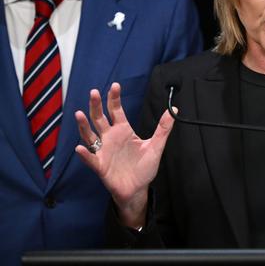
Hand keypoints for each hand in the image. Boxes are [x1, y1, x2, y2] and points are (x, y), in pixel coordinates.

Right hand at [74, 82, 174, 226]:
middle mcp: (111, 138)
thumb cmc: (144, 167)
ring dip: (84, 126)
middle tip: (94, 92)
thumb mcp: (156, 146)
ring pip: (90, 135)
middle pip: (100, 118)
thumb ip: (163, 128)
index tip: (115, 85)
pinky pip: (91, 159)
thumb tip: (174, 110)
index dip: (114, 98)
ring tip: (79, 114)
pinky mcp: (101, 166)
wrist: (138, 189)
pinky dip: (85, 154)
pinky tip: (80, 148)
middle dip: (96, 105)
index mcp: (124, 131)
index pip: (116, 111)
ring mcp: (104, 151)